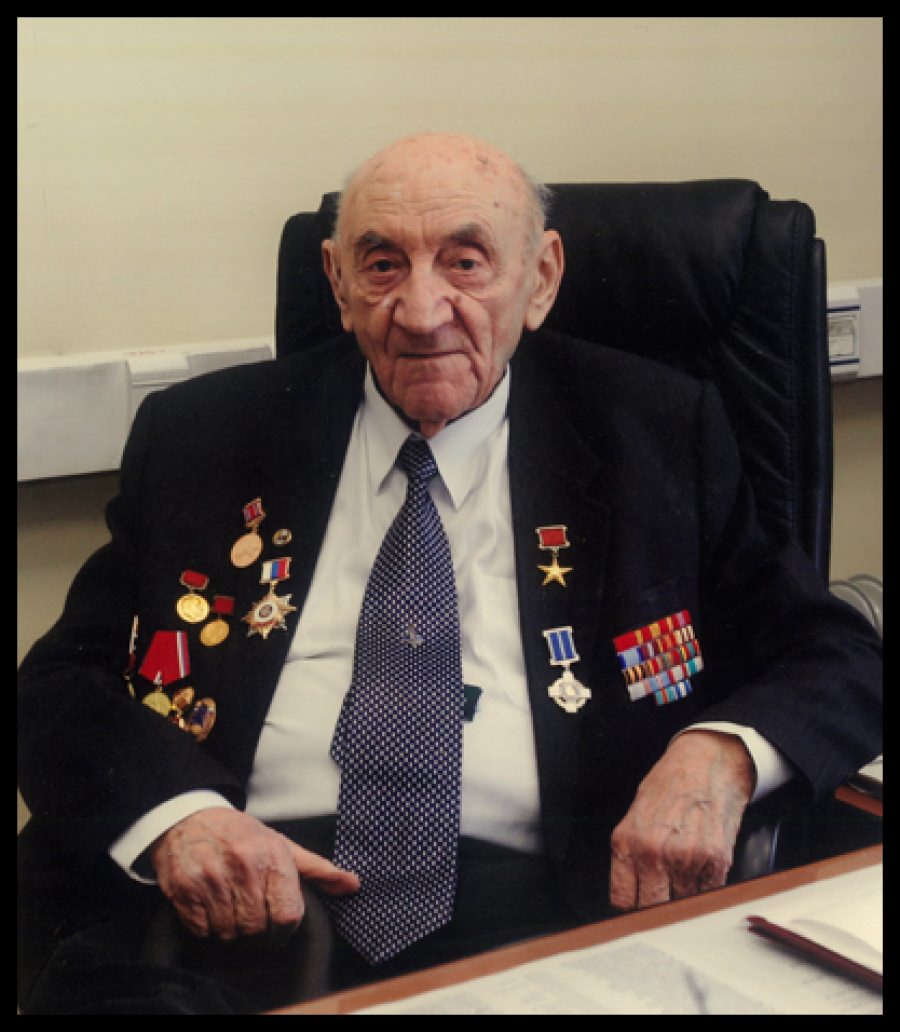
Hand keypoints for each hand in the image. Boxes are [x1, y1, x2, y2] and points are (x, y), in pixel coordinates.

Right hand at [149, 807, 359, 939]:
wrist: (190, 817)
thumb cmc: (241, 834)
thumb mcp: (282, 844)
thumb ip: (318, 869)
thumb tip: (353, 885)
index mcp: (272, 856)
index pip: (287, 914)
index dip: (285, 926)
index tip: (278, 921)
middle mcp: (243, 866)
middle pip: (256, 929)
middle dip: (256, 929)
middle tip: (250, 913)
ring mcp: (212, 878)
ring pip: (228, 933)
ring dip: (230, 929)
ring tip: (229, 907)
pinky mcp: (184, 889)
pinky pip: (201, 930)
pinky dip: (206, 927)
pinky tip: (209, 906)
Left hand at [609, 731, 752, 910]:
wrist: (707, 760)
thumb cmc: (671, 783)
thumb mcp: (636, 814)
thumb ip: (631, 853)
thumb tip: (631, 892)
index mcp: (626, 842)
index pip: (623, 901)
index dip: (632, 909)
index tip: (639, 910)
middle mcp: (653, 853)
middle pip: (651, 909)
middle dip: (659, 907)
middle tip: (666, 895)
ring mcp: (684, 859)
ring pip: (683, 904)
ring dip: (686, 895)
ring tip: (686, 868)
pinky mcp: (715, 860)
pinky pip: (709, 893)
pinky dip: (708, 886)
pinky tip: (703, 863)